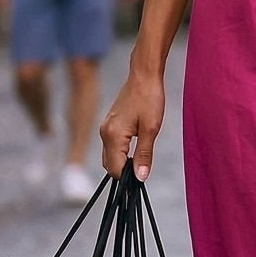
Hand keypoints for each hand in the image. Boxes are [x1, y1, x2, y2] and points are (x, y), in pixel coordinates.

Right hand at [99, 65, 165, 181]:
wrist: (143, 76)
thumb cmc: (149, 99)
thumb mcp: (151, 129)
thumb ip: (144, 155)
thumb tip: (140, 178)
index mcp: (113, 136)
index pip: (115, 169)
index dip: (128, 179)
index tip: (142, 180)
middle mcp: (104, 134)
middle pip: (110, 166)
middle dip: (124, 172)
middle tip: (144, 171)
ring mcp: (105, 129)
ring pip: (109, 157)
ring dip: (123, 163)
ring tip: (141, 160)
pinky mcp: (109, 125)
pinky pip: (111, 147)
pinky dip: (121, 153)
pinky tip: (135, 150)